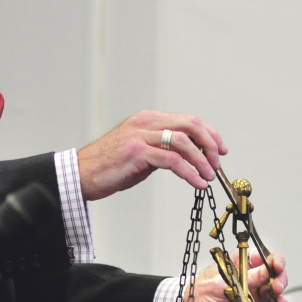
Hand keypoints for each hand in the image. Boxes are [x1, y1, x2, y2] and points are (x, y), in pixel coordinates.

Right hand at [76, 111, 226, 200]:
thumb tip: (188, 157)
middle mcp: (145, 122)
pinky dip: (189, 172)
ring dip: (201, 161)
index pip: (187, 120)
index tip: (219, 150)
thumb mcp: (141, 152)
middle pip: (190, 125)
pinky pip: (172, 161)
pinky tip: (197, 183)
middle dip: (209, 144)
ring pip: (184, 142)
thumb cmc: (109, 166)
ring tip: (208, 176)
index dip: (209, 133)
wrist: (82, 175)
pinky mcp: (137, 152)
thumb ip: (162, 149)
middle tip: (217, 163)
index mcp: (147, 119)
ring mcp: (140, 135)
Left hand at [187, 251, 288, 301]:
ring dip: (280, 298)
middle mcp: (248, 278)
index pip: (263, 257)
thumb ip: (247, 278)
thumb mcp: (222, 283)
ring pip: (273, 293)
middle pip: (272, 275)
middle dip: (279, 280)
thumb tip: (266, 269)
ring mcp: (251, 294)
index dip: (274, 260)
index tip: (277, 267)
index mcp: (239, 264)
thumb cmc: (199, 294)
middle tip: (277, 288)